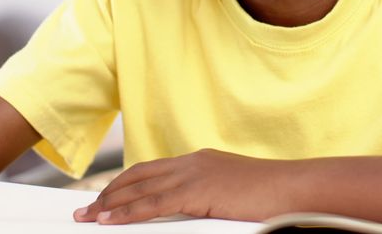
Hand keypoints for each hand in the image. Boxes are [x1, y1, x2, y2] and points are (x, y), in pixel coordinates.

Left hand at [73, 148, 296, 224]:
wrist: (295, 188)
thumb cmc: (274, 195)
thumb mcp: (233, 193)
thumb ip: (209, 198)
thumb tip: (195, 212)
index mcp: (200, 161)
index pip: (152, 171)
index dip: (125, 184)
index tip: (106, 197)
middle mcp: (192, 163)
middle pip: (139, 176)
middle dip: (109, 194)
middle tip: (85, 210)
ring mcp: (194, 175)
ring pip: (140, 189)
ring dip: (110, 204)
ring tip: (88, 217)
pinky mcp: (198, 192)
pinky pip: (153, 204)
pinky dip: (128, 213)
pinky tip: (111, 221)